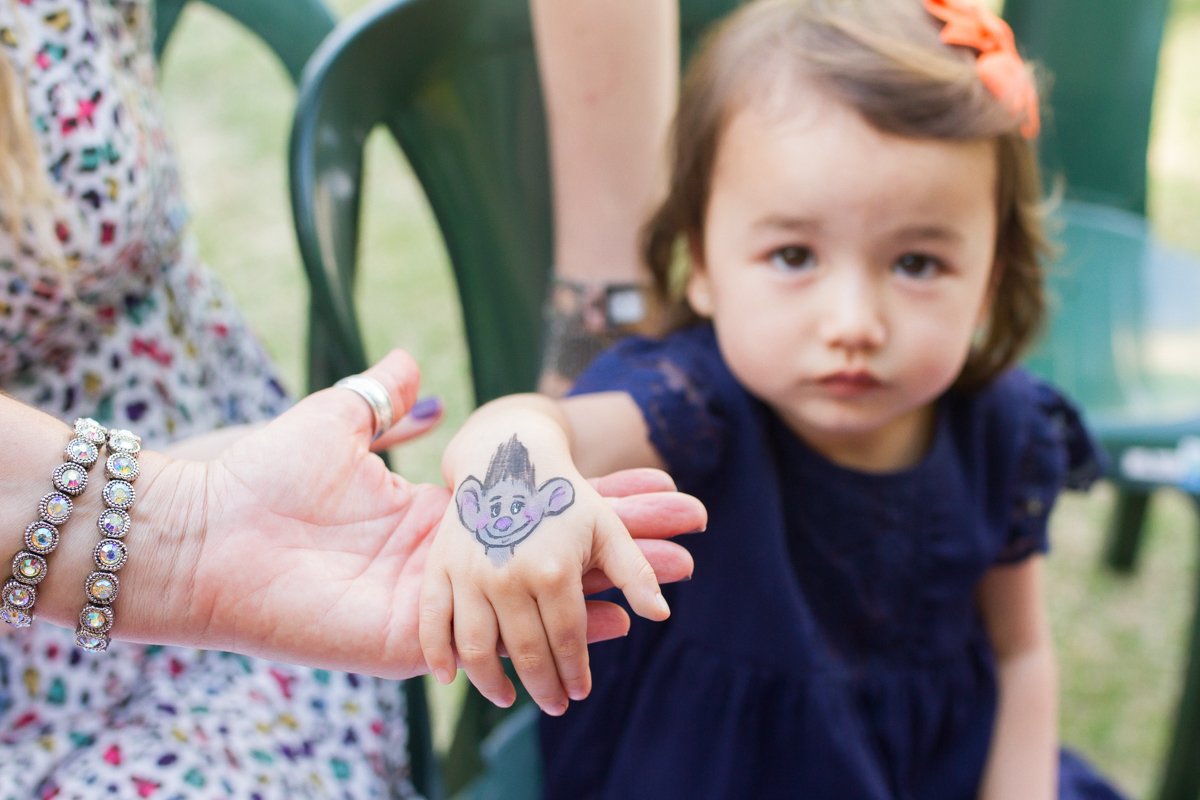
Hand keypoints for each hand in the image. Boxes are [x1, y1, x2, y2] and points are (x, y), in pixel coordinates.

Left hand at [137, 350, 701, 678]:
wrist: (203, 530)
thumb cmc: (263, 473)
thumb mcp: (338, 417)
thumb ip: (385, 393)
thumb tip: (419, 362)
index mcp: (438, 515)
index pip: (536, 504)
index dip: (594, 494)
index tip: (654, 479)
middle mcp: (451, 560)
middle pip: (557, 552)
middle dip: (626, 542)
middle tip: (692, 534)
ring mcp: (439, 603)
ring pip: (544, 598)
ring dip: (614, 588)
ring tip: (676, 578)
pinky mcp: (415, 640)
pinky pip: (502, 639)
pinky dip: (560, 631)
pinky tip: (616, 626)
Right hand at [419, 426, 682, 715]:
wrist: (508, 458)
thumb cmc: (565, 497)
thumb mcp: (608, 527)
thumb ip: (635, 572)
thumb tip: (660, 615)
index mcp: (555, 568)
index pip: (567, 639)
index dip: (575, 672)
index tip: (580, 692)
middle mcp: (509, 574)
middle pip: (526, 652)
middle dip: (543, 688)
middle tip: (555, 706)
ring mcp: (470, 572)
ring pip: (476, 648)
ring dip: (491, 684)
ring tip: (507, 699)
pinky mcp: (439, 566)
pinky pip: (433, 622)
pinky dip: (439, 655)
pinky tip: (451, 677)